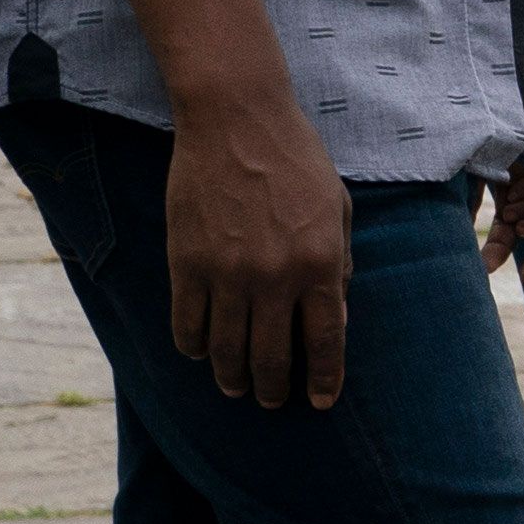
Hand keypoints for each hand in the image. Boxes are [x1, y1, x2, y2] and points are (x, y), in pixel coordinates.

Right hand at [166, 89, 356, 406]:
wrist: (236, 121)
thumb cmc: (296, 160)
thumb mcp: (338, 208)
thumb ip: (338, 262)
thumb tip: (335, 312)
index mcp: (320, 263)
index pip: (326, 341)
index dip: (325, 378)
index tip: (323, 401)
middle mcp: (275, 277)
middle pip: (273, 357)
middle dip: (275, 390)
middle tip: (274, 402)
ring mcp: (227, 273)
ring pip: (227, 351)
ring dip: (233, 378)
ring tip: (238, 388)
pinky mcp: (185, 264)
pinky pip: (187, 326)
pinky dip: (194, 348)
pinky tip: (201, 352)